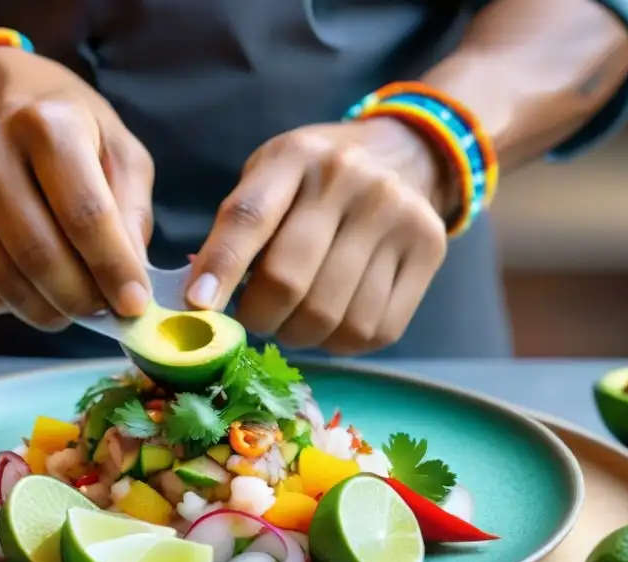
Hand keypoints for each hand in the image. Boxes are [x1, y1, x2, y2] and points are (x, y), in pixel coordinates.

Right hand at [0, 48, 153, 329]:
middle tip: (108, 313)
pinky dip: (15, 308)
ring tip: (77, 301)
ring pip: (7, 283)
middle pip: (39, 255)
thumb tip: (128, 284)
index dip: (113, 268)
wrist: (3, 108)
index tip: (134, 304)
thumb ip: (131, 216)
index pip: (82, 214)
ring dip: (52, 310)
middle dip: (82, 300)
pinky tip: (33, 285)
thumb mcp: (122, 156)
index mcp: (45, 125)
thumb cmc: (76, 138)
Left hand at [186, 118, 453, 353]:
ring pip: (329, 316)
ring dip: (297, 335)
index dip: (221, 268)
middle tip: (253, 318)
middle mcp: (352, 181)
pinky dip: (339, 343)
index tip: (198, 306)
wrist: (408, 153)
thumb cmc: (317, 176)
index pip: (249, 218)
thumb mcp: (272, 174)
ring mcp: (397, 216)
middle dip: (257, 316)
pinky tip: (331, 322)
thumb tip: (202, 298)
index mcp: (299, 156)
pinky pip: (371, 330)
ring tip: (293, 319)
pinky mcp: (429, 251)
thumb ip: (237, 226)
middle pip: (288, 280)